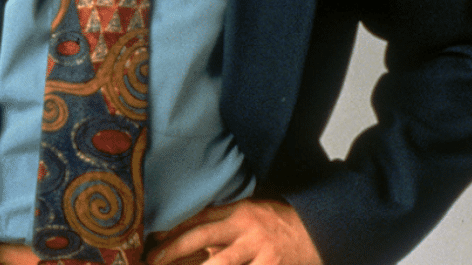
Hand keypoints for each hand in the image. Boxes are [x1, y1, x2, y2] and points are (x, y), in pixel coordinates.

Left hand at [147, 199, 320, 264]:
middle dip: (173, 249)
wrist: (319, 232)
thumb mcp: (252, 213)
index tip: (152, 239)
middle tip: (152, 260)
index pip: (198, 218)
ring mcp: (258, 249)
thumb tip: (193, 234)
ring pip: (220, 263)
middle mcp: (245, 227)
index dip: (173, 229)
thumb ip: (225, 221)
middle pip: (201, 237)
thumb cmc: (280, 224)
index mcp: (238, 211)